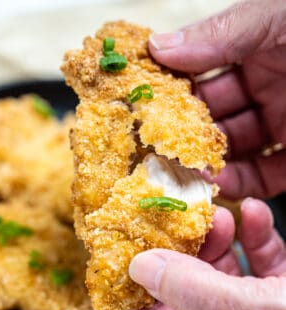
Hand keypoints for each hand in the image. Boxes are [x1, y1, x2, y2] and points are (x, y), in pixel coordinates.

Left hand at [129, 199, 285, 309]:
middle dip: (181, 257)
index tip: (126, 254)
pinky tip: (251, 213)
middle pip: (188, 298)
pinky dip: (254, 236)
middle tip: (173, 224)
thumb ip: (200, 296)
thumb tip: (140, 270)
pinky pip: (261, 263)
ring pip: (222, 275)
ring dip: (216, 241)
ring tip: (216, 215)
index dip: (140, 295)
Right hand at [149, 0, 285, 199]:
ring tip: (184, 174)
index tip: (144, 107)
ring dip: (208, 163)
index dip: (172, 88)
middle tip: (156, 150)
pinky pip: (263, 175)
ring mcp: (284, 123)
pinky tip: (219, 186)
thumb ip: (222, 33)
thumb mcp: (278, 18)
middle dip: (185, 134)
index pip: (201, 70)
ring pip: (234, 150)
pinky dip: (240, 183)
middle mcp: (268, 85)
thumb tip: (159, 46)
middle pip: (213, 115)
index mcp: (258, 46)